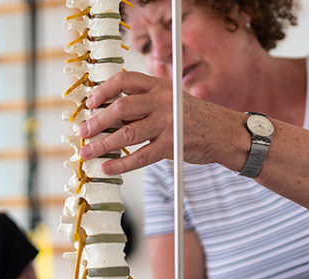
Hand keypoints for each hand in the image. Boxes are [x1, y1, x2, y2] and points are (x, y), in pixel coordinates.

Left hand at [77, 71, 217, 174]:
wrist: (226, 132)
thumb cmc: (193, 118)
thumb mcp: (169, 102)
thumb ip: (143, 106)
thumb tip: (108, 117)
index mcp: (159, 86)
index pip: (125, 80)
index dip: (103, 90)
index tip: (90, 103)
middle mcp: (162, 101)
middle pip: (121, 107)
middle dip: (97, 121)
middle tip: (82, 132)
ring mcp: (168, 123)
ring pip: (127, 133)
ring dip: (103, 145)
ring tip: (87, 153)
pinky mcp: (172, 145)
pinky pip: (141, 156)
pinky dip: (122, 164)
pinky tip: (108, 168)